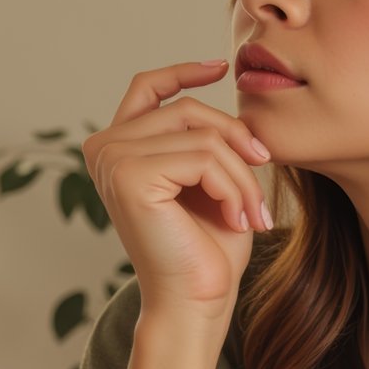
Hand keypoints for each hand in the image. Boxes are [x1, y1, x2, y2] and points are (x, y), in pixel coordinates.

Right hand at [81, 56, 274, 322]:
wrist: (196, 301)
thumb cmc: (206, 248)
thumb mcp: (211, 180)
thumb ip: (207, 139)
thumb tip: (229, 93)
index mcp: (118, 147)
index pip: (149, 88)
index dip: (184, 72)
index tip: (221, 68)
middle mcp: (105, 148)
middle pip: (189, 112)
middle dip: (236, 144)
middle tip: (264, 181)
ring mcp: (112, 159)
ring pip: (203, 137)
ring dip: (241, 176)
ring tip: (252, 214)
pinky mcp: (130, 175)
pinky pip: (203, 158)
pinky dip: (233, 188)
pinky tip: (239, 220)